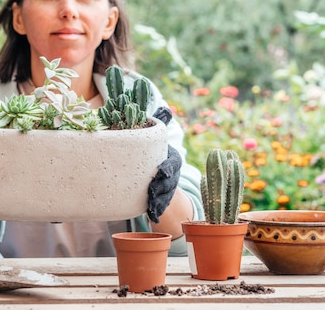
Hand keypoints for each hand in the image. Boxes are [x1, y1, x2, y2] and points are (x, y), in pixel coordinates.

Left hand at [147, 107, 181, 223]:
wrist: (155, 170)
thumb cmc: (152, 149)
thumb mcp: (155, 137)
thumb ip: (159, 123)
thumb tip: (164, 107)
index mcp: (172, 158)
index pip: (173, 163)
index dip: (167, 167)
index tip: (161, 171)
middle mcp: (173, 174)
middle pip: (170, 182)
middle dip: (162, 187)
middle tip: (152, 190)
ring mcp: (168, 188)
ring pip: (166, 196)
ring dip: (160, 201)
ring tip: (151, 206)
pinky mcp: (161, 199)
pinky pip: (161, 206)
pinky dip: (157, 211)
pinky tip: (152, 216)